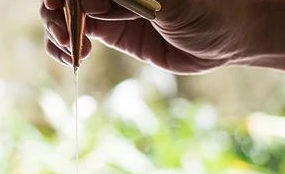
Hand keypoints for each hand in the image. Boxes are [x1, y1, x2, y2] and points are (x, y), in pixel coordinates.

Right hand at [41, 0, 251, 74]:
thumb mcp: (170, 4)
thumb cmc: (209, 9)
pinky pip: (75, 34)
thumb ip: (129, 1)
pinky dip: (63, 46)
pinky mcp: (111, 30)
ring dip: (56, 30)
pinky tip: (71, 57)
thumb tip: (86, 4)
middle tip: (66, 35)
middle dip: (56, 12)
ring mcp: (109, 6)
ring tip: (70, 48)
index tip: (58, 5)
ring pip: (65, 13)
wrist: (227, 38)